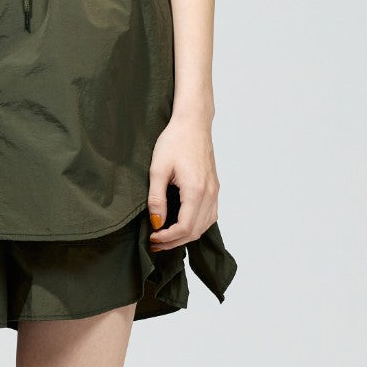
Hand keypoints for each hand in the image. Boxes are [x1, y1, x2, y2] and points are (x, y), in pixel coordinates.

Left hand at [146, 114, 219, 252]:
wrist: (193, 123)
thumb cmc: (174, 141)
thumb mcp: (158, 168)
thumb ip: (157, 198)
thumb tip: (157, 222)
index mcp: (196, 190)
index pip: (185, 227)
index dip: (168, 238)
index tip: (152, 238)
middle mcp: (210, 193)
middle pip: (195, 231)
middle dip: (174, 241)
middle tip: (155, 242)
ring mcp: (214, 191)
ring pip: (204, 226)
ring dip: (185, 235)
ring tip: (165, 236)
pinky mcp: (214, 188)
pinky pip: (209, 215)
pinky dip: (196, 226)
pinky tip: (182, 224)